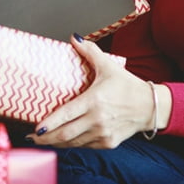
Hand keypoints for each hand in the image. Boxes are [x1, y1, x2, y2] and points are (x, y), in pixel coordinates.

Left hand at [26, 35, 158, 148]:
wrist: (151, 107)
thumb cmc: (127, 86)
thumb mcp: (108, 66)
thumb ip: (90, 51)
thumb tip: (74, 37)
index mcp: (94, 101)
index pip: (66, 114)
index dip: (49, 123)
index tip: (35, 127)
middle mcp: (97, 120)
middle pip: (65, 133)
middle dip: (46, 137)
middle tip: (31, 137)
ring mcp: (103, 134)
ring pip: (74, 143)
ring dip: (56, 143)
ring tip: (42, 140)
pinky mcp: (108, 143)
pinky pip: (85, 146)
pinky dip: (71, 145)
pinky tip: (61, 142)